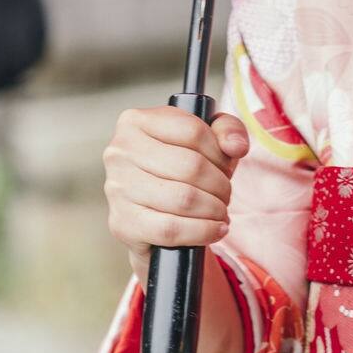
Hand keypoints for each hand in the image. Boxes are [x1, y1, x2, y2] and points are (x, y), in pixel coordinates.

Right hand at [102, 106, 249, 279]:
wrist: (155, 213)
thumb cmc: (183, 167)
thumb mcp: (209, 139)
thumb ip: (229, 130)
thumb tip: (236, 147)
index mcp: (135, 121)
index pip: (193, 131)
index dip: (220, 152)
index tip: (226, 165)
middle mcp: (118, 152)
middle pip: (190, 166)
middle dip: (220, 184)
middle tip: (226, 194)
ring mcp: (116, 188)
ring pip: (184, 199)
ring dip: (214, 209)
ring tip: (220, 211)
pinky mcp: (121, 223)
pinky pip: (171, 229)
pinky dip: (202, 231)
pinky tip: (215, 229)